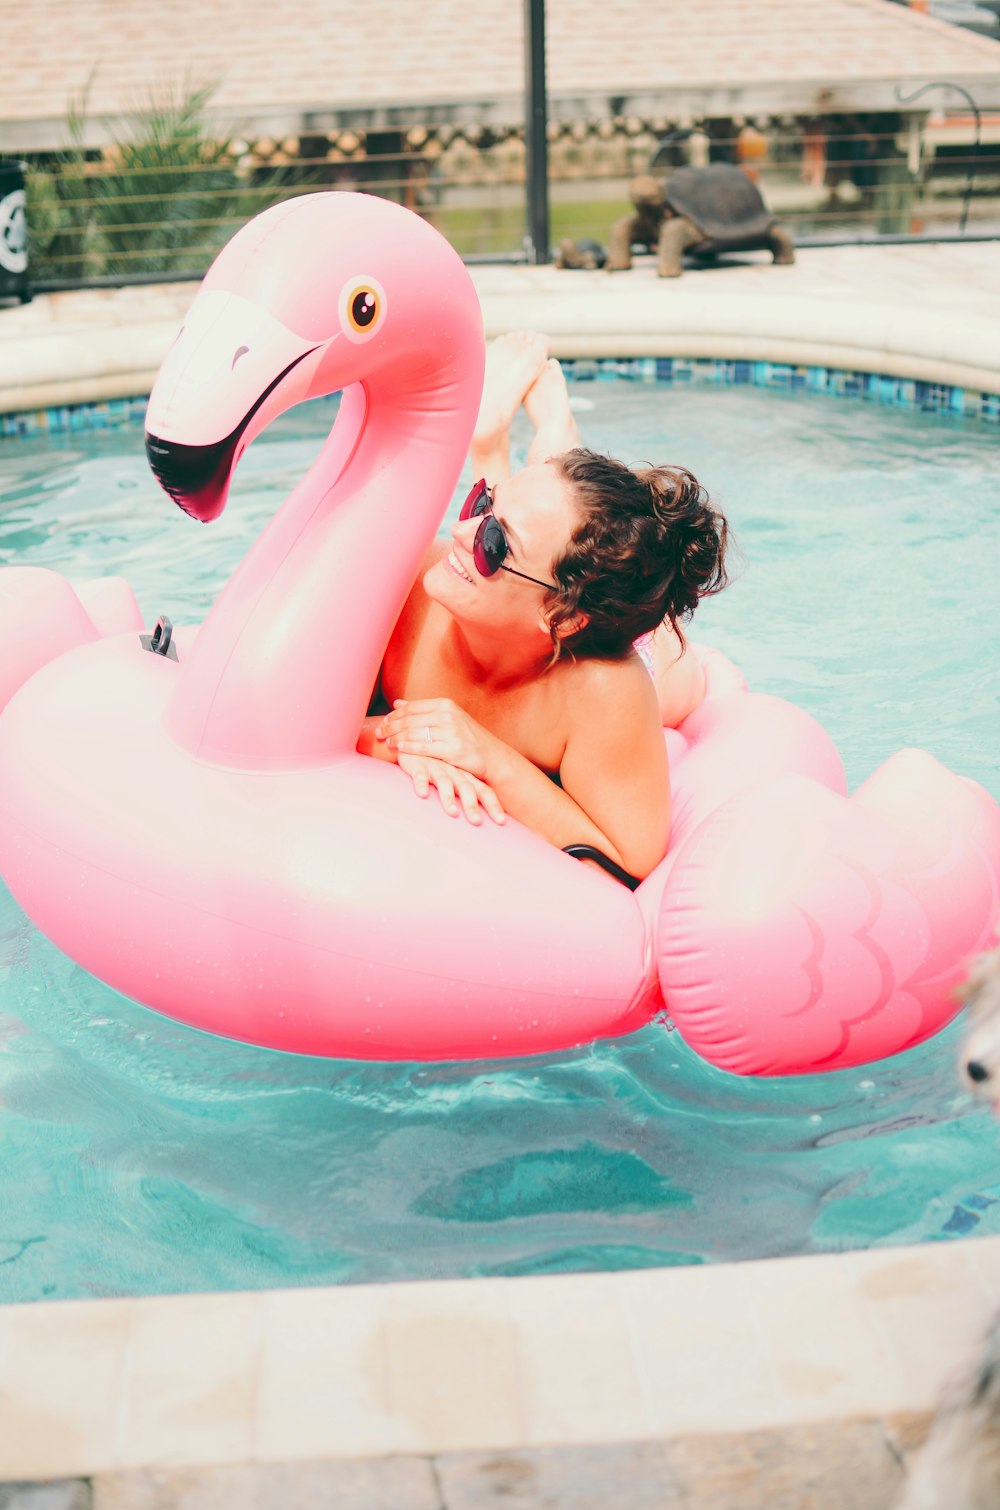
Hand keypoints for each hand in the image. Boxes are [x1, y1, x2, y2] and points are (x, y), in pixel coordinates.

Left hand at [376, 698, 494, 781]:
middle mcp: (448, 715)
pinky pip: (423, 747)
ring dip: (396, 738)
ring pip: (413, 734)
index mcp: (445, 704)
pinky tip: (399, 749)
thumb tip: (398, 702)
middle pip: (409, 720)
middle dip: (390, 727)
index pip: (411, 708)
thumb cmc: (467, 737)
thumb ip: (422, 711)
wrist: (491, 756)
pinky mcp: (453, 749)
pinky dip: (408, 748)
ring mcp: (451, 732)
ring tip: (386, 743)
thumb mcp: (447, 718)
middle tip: (378, 734)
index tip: (383, 723)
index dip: (393, 715)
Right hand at [396, 751, 504, 825]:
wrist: (417, 740)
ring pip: (445, 783)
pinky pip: (420, 775)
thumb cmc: (438, 764)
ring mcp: (436, 768)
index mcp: (465, 776)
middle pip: (467, 789)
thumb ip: (466, 793)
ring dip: (449, 798)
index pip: (484, 791)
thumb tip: (480, 819)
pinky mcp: (418, 765)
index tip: (501, 821)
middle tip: (477, 822)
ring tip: (453, 813)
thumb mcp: (455, 777)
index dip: (493, 805)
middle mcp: (454, 772)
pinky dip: (421, 783)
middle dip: (472, 806)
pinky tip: (422, 794)